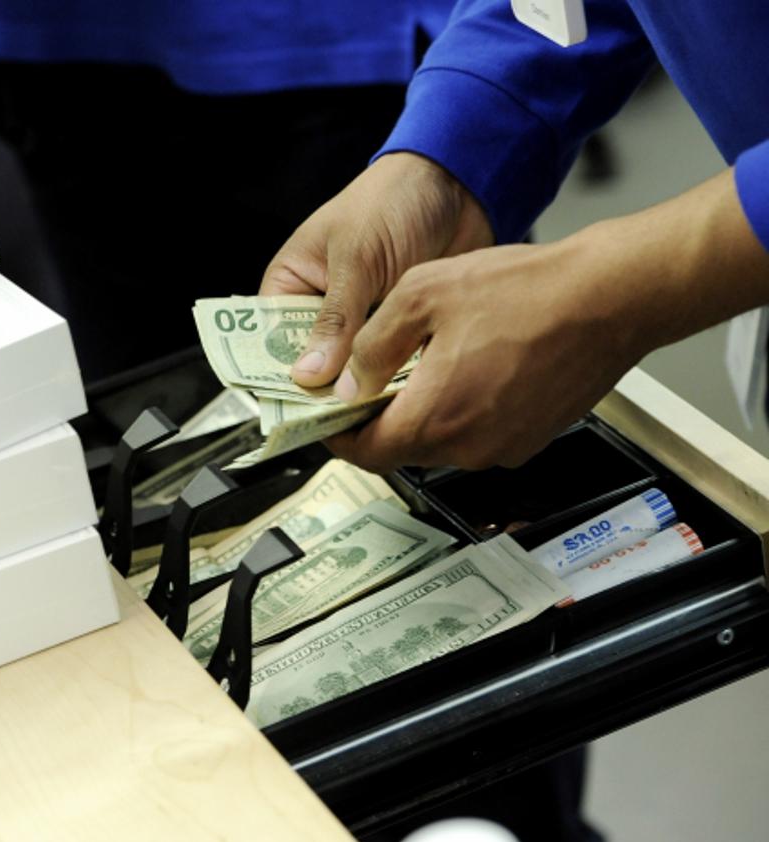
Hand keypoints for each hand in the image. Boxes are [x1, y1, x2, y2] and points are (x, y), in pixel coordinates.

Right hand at [259, 152, 493, 394]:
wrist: (458, 184)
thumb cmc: (392, 201)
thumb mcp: (357, 258)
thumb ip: (335, 318)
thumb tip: (308, 375)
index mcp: (291, 283)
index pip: (270, 341)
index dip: (280, 375)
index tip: (293, 410)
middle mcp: (320, 307)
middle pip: (311, 363)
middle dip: (325, 387)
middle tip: (338, 418)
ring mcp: (360, 320)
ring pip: (352, 367)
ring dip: (363, 383)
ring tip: (371, 411)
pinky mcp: (396, 328)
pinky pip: (388, 362)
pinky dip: (394, 375)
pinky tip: (402, 392)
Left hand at [325, 168, 768, 471]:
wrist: (611, 296)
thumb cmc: (525, 291)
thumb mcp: (422, 296)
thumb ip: (372, 346)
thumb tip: (344, 382)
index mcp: (434, 418)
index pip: (364, 453)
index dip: (339, 434)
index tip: (328, 416)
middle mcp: (469, 447)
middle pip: (401, 450)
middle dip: (378, 420)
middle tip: (368, 383)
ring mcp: (505, 447)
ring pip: (441, 443)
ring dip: (422, 413)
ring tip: (422, 365)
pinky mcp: (533, 438)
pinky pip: (479, 434)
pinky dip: (461, 410)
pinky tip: (467, 367)